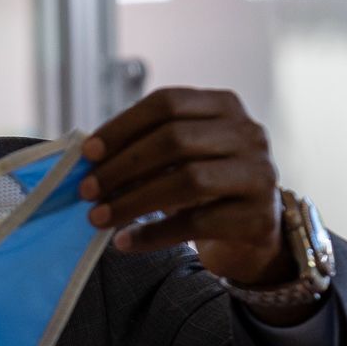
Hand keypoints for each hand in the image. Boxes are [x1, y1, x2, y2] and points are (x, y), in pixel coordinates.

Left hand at [79, 87, 292, 288]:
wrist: (252, 229)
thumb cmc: (205, 187)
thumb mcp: (179, 159)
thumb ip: (143, 152)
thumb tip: (90, 165)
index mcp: (224, 106)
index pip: (167, 103)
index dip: (122, 126)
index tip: (87, 153)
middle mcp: (248, 133)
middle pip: (174, 139)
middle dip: (122, 166)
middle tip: (87, 190)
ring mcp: (259, 174)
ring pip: (187, 180)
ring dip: (133, 201)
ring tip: (98, 218)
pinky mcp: (257, 217)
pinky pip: (196, 224)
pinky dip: (154, 235)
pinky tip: (124, 242)